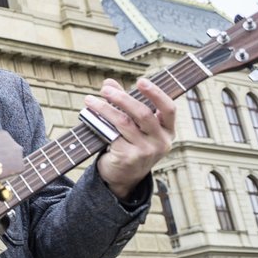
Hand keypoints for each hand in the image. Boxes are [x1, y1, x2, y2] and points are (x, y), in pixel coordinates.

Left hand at [87, 78, 175, 200]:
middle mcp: (161, 141)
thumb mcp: (134, 125)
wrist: (123, 177)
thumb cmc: (130, 145)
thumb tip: (109, 83)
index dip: (156, 93)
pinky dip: (99, 123)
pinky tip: (88, 116)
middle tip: (105, 89)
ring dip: (104, 108)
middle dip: (122, 98)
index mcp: (167, 131)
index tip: (141, 80)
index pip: (169, 108)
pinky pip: (112, 135)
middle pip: (143, 113)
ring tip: (89, 100)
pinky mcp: (129, 157)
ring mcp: (146, 151)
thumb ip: (124, 103)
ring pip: (124, 122)